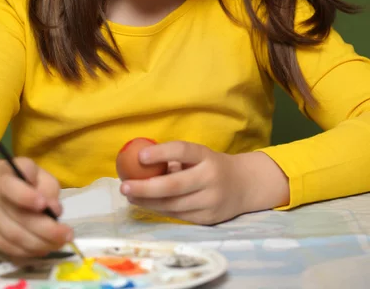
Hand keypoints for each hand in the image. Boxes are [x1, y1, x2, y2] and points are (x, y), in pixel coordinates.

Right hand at [0, 158, 72, 257]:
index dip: (26, 196)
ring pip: (12, 236)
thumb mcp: (41, 176)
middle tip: (66, 234)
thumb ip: (49, 189)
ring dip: (38, 244)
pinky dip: (27, 252)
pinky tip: (43, 249)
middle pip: (16, 217)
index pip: (10, 187)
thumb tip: (54, 211)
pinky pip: (7, 248)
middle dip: (45, 229)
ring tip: (59, 244)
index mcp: (4, 176)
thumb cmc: (26, 180)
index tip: (44, 204)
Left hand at [119, 141, 247, 224]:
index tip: (140, 156)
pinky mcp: (208, 219)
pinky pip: (178, 216)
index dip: (161, 153)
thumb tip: (139, 162)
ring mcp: (210, 201)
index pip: (183, 151)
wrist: (244, 185)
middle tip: (124, 186)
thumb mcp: (199, 156)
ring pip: (173, 205)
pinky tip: (146, 204)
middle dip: (146, 188)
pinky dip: (160, 210)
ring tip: (130, 195)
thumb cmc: (211, 166)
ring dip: (148, 202)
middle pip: (174, 185)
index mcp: (207, 156)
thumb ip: (175, 159)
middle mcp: (210, 178)